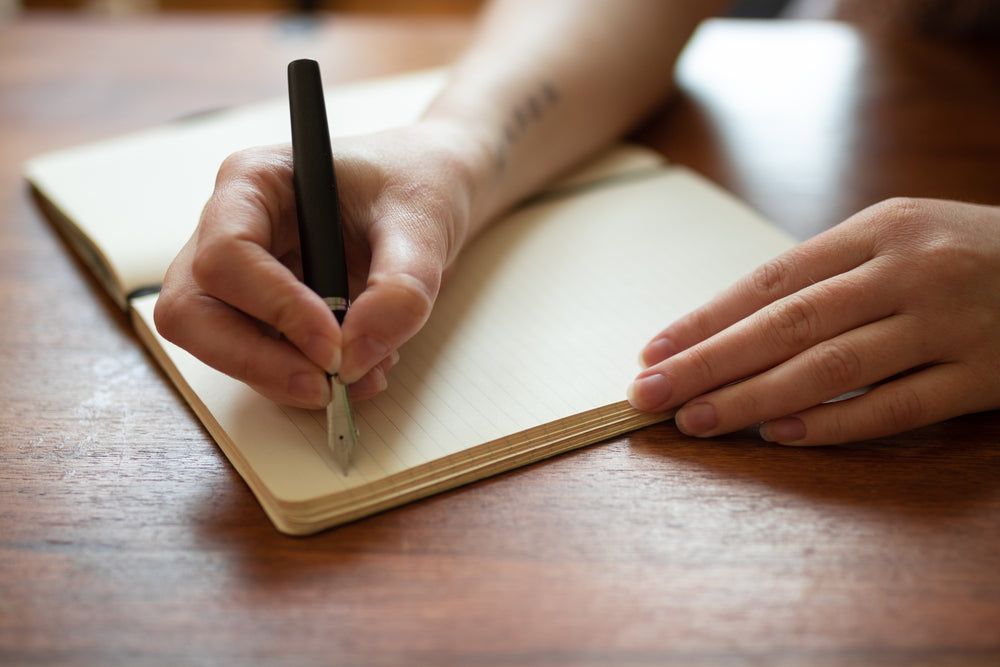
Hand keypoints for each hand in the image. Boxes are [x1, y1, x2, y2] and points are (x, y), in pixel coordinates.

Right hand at [154, 121, 481, 408]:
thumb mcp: (423, 221)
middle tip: (324, 388)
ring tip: (365, 373)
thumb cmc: (416, 182)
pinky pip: (261, 361)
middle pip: (193, 311)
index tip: (335, 345)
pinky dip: (306, 380)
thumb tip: (358, 356)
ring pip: (218, 345)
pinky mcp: (263, 313)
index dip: (275, 308)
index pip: (227, 255)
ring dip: (285, 377)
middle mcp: (231, 227)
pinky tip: (363, 369)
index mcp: (254, 182)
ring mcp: (241, 276)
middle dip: (254, 361)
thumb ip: (402, 285)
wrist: (429, 194)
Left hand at [627, 198, 999, 444]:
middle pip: (787, 325)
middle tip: (648, 394)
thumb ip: (825, 277)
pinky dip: (833, 424)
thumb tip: (728, 329)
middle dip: (709, 363)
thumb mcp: (897, 238)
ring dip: (752, 399)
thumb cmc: (964, 254)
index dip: (706, 320)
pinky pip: (897, 408)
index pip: (770, 282)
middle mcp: (909, 271)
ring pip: (830, 368)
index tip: (655, 353)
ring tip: (695, 420)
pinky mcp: (984, 375)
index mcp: (877, 229)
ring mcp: (948, 324)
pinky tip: (779, 435)